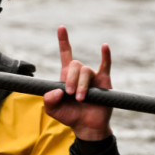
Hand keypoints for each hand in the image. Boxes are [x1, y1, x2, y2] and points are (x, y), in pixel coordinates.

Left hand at [43, 26, 112, 140]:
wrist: (86, 127)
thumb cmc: (69, 115)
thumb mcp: (52, 109)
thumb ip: (48, 99)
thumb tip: (57, 90)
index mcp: (66, 75)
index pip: (65, 54)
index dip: (63, 41)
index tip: (61, 27)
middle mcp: (80, 73)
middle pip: (75, 64)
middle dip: (71, 79)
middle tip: (71, 95)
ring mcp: (93, 77)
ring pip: (86, 71)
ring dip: (82, 85)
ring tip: (81, 99)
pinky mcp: (104, 82)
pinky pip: (105, 66)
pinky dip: (105, 56)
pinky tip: (104, 47)